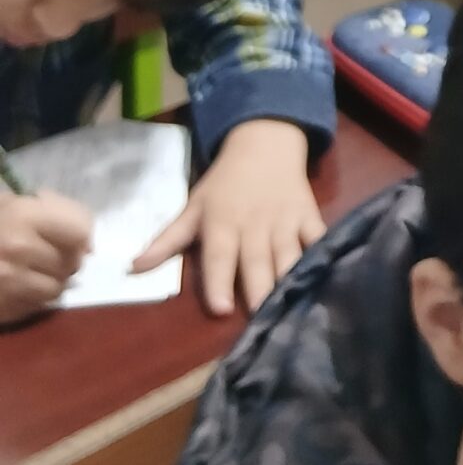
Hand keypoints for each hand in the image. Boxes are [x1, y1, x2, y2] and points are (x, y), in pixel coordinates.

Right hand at [0, 189, 92, 325]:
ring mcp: (8, 282)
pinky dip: (33, 299)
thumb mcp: (14, 203)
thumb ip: (55, 213)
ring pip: (56, 289)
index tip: (73, 239)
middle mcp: (18, 248)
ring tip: (32, 272)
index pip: (80, 233)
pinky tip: (17, 286)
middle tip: (46, 255)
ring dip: (50, 282)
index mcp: (23, 215)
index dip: (81, 237)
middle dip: (65, 261)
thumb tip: (87, 246)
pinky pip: (36, 308)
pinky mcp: (2, 308)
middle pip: (71, 264)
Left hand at [132, 119, 322, 316]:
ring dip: (291, 281)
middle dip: (260, 291)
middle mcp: (254, 225)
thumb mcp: (193, 207)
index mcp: (222, 223)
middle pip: (257, 261)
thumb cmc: (224, 183)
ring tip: (294, 310)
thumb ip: (166, 242)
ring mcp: (285, 221)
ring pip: (289, 256)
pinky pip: (318, 240)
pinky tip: (329, 280)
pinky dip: (323, 258)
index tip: (219, 309)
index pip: (219, 255)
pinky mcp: (310, 217)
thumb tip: (131, 269)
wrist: (265, 143)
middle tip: (261, 321)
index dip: (219, 282)